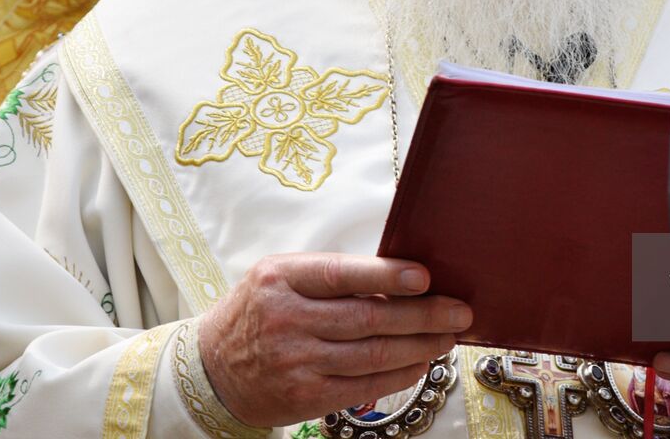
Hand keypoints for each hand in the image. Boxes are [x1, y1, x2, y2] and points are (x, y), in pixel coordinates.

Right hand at [197, 253, 471, 426]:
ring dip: (419, 346)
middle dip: (423, 315)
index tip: (425, 277)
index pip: (342, 273)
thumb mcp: (281, 276)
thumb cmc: (258, 311)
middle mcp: (287, 319)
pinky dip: (398, 375)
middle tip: (459, 311)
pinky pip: (363, 386)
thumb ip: (331, 275)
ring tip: (448, 337)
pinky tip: (420, 363)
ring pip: (372, 354)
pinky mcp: (304, 396)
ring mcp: (295, 361)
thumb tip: (399, 278)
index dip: (387, 275)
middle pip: (369, 317)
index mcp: (282, 278)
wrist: (210, 369)